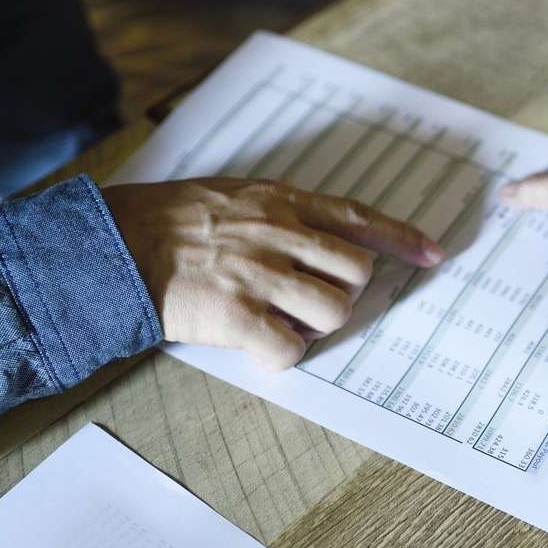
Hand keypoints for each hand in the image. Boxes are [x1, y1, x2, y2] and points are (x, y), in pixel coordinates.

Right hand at [102, 179, 442, 370]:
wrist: (114, 244)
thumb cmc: (169, 220)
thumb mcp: (233, 194)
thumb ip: (279, 210)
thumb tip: (319, 233)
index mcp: (281, 201)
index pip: (358, 217)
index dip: (401, 238)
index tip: (432, 255)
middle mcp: (279, 234)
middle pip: (357, 270)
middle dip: (345, 291)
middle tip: (313, 299)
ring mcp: (261, 275)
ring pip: (334, 310)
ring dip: (316, 323)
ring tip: (282, 320)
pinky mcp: (238, 317)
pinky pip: (291, 349)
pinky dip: (282, 354)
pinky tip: (259, 344)